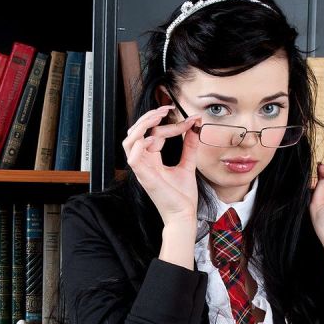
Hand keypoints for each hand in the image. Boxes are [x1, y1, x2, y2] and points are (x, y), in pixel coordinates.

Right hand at [122, 104, 202, 225]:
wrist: (184, 214)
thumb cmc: (182, 196)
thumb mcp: (188, 165)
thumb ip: (189, 146)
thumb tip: (194, 128)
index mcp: (152, 159)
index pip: (154, 134)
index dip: (170, 124)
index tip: (189, 120)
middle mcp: (144, 162)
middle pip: (137, 132)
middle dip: (149, 117)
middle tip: (166, 109)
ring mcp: (142, 169)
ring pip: (129, 141)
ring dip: (141, 126)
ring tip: (157, 116)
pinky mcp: (143, 176)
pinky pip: (133, 157)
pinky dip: (139, 144)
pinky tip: (152, 137)